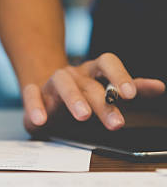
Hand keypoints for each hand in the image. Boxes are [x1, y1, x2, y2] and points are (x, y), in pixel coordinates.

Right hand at [22, 53, 164, 132]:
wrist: (46, 90)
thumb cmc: (81, 93)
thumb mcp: (106, 91)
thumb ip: (130, 89)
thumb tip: (159, 87)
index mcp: (93, 71)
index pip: (108, 63)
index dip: (120, 76)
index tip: (131, 95)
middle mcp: (74, 74)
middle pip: (90, 82)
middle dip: (104, 103)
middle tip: (117, 123)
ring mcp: (53, 83)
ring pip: (62, 82)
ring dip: (73, 98)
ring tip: (83, 116)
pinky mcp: (35, 93)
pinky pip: (31, 94)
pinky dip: (35, 106)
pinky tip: (41, 121)